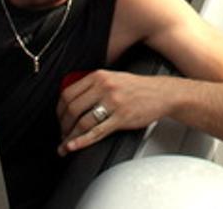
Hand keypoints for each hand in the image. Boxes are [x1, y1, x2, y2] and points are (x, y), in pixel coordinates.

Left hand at [56, 69, 173, 154]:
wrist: (162, 93)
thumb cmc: (138, 88)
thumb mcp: (113, 78)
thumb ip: (93, 85)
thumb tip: (71, 101)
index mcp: (99, 76)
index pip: (68, 92)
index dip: (59, 109)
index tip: (59, 118)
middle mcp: (104, 87)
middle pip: (72, 108)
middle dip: (63, 124)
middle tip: (62, 133)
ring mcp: (113, 103)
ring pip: (83, 122)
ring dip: (70, 136)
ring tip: (66, 144)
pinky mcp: (121, 118)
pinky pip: (97, 132)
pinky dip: (81, 141)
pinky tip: (73, 146)